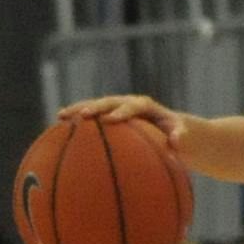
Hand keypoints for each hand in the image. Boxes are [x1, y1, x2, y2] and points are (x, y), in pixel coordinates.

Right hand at [53, 93, 196, 158]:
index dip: (122, 112)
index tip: (111, 120)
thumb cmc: (179, 135)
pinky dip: (77, 121)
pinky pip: (92, 118)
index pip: (134, 106)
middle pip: (110, 102)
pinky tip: (58, 128)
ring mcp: (117, 109)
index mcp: (146, 107)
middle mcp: (129, 104)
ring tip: (61, 116)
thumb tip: (176, 141)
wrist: (172, 129)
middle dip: (96, 107)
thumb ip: (180, 136)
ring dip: (79, 110)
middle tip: (82, 115)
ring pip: (96, 106)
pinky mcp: (109, 117)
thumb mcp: (184, 137)